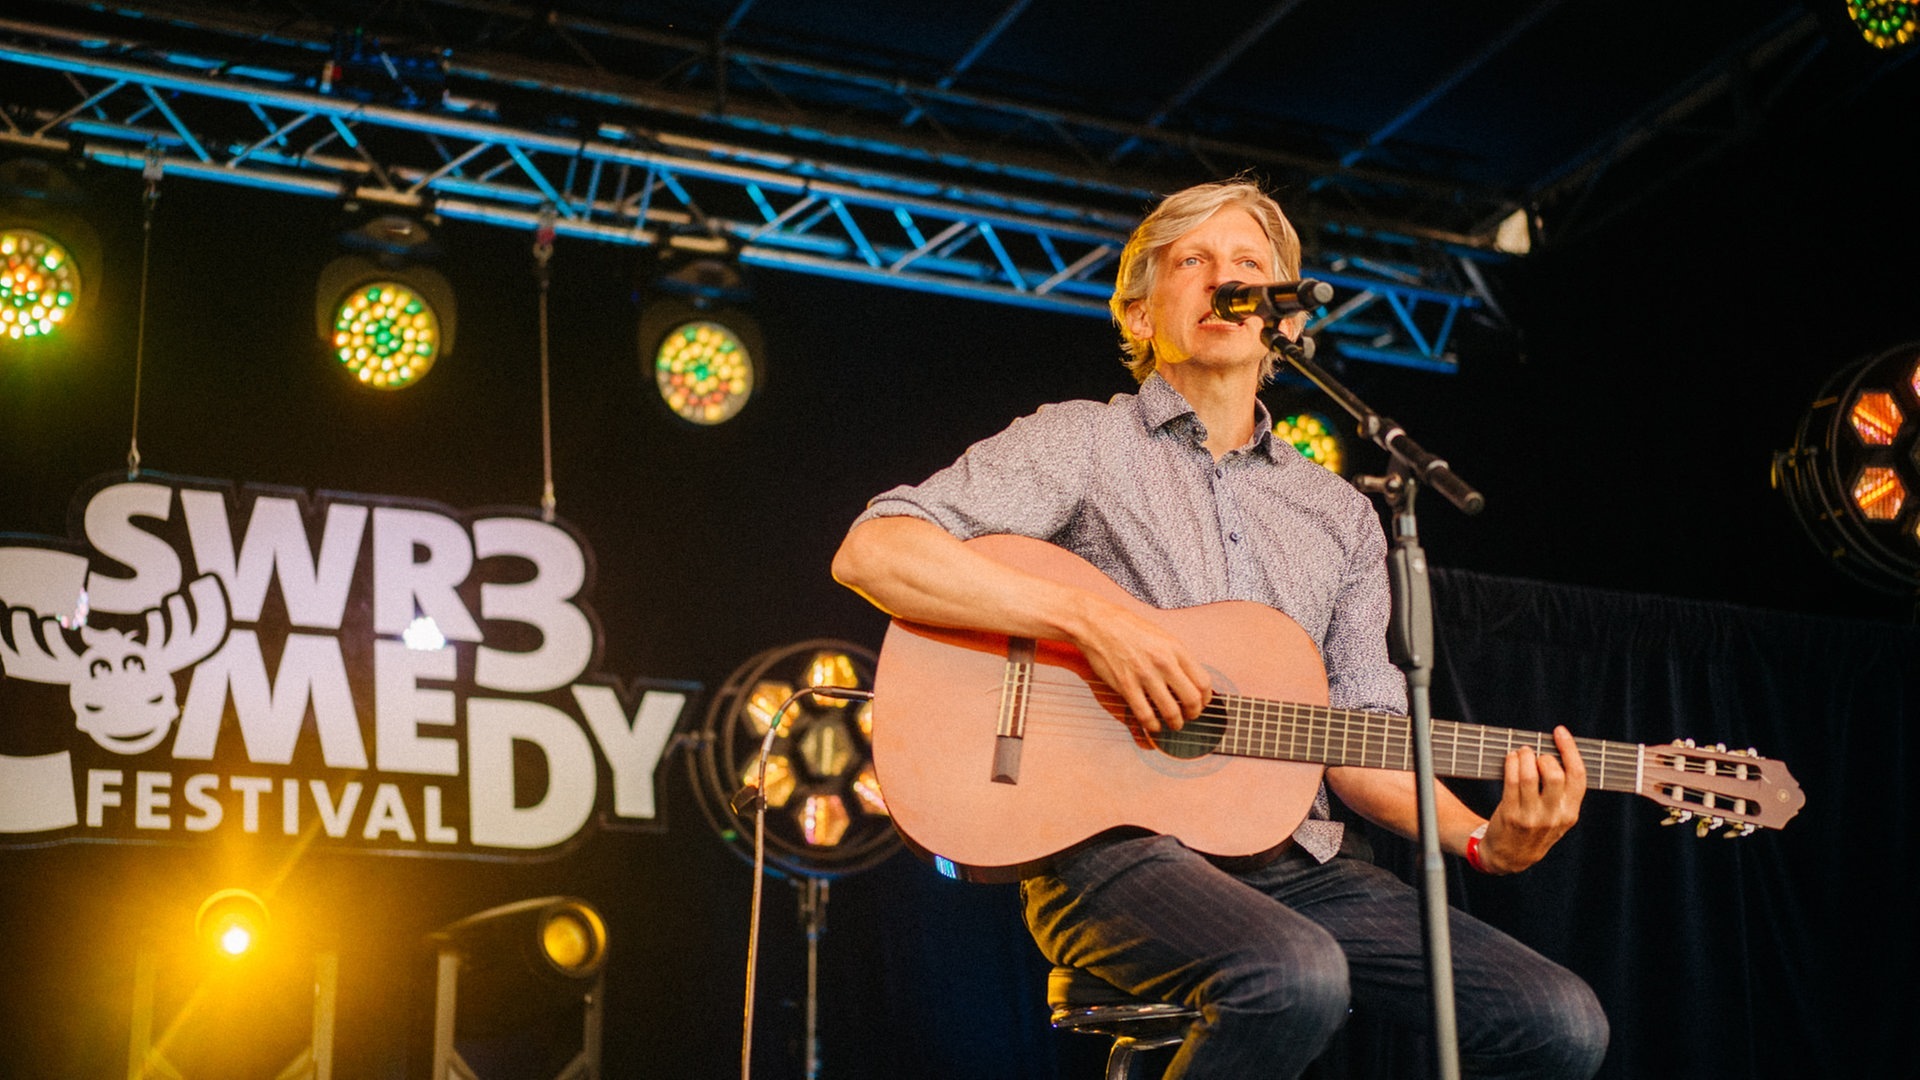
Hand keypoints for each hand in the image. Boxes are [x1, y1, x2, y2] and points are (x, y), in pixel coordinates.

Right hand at [1071, 598, 1210, 733]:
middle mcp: (1164, 662)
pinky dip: (1152, 725)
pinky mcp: (1126, 686)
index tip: (1202, 703)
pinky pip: (1145, 714)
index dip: (1206, 698)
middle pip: (1192, 699)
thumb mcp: (1162, 637)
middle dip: (1194, 713)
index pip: (1203, 681)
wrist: (1098, 624)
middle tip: (1190, 716)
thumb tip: (1189, 680)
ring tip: (1173, 724)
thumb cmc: (1129, 628)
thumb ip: (1177, 658)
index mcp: (1176, 649)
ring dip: (1175, 723)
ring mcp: (1145, 675)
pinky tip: (1153, 725)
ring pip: (1171, 711)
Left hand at [1477, 725, 1586, 874]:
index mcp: (1570, 813)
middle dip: (1544, 756)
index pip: (1578, 776)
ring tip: (1521, 752)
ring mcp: (1532, 816)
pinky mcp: (1511, 814)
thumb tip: (1555, 752)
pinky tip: (1511, 759)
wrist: (1510, 856)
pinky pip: (1511, 781)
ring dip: (1524, 756)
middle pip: (1555, 774)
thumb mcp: (1557, 816)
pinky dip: (1511, 763)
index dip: (1570, 750)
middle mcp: (1554, 816)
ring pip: (1530, 775)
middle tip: (1536, 754)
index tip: (1560, 732)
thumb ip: (1561, 792)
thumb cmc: (1535, 828)